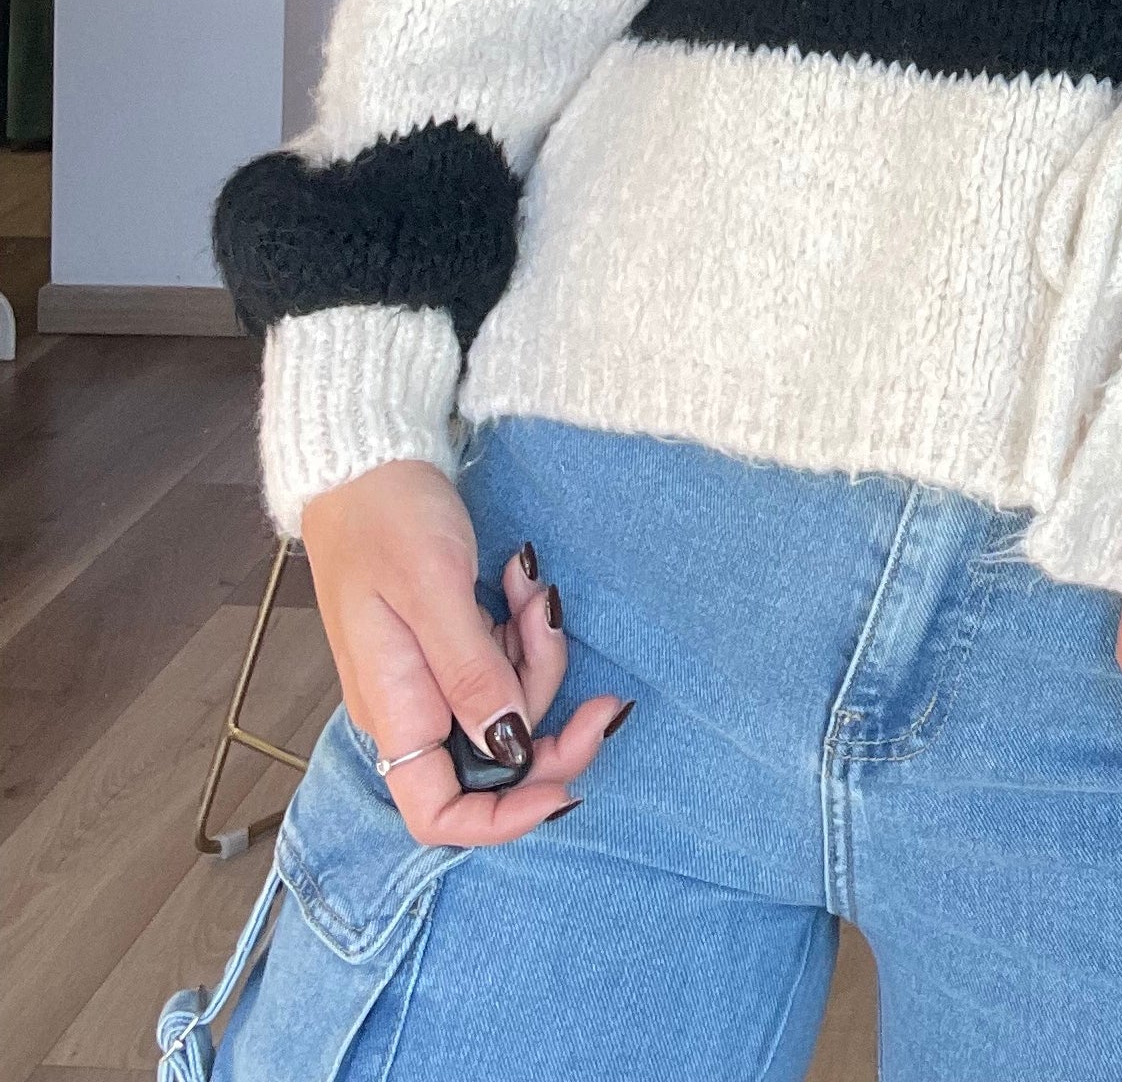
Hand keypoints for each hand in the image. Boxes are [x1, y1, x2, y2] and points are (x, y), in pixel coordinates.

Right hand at [300, 459, 629, 848]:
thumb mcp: (433, 589)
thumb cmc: (385, 517)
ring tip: (533, 586)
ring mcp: (431, 677)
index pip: (442, 814)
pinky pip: (504, 660)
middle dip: (551, 716)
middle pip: (496, 759)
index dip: (505, 819)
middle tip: (598, 682)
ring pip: (510, 702)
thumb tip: (509, 750)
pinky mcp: (451, 645)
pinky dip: (525, 627)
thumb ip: (471, 672)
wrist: (365, 461)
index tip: (568, 787)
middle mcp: (411, 709)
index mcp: (395, 712)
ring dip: (538, 649)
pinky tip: (520, 579)